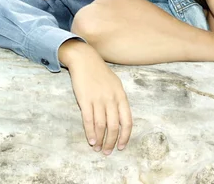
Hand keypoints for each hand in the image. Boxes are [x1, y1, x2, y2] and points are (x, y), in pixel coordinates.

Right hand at [59, 40, 131, 154]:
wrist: (85, 60)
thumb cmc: (101, 73)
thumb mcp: (115, 85)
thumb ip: (118, 100)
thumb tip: (119, 117)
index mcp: (121, 96)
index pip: (127, 121)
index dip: (125, 136)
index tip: (121, 146)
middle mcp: (112, 99)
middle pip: (114, 126)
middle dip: (112, 142)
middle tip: (108, 152)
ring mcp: (98, 100)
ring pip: (101, 126)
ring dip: (100, 140)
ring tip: (98, 149)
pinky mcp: (85, 100)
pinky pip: (89, 120)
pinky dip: (90, 132)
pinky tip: (91, 140)